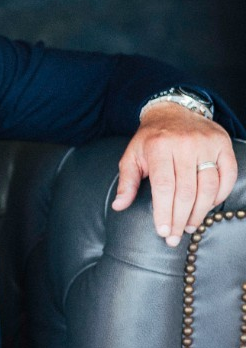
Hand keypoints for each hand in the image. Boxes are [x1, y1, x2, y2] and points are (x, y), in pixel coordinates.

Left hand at [111, 102, 236, 245]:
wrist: (173, 110)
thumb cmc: (150, 139)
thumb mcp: (131, 155)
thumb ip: (126, 181)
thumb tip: (119, 206)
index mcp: (158, 147)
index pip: (164, 187)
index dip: (164, 212)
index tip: (162, 231)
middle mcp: (184, 144)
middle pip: (186, 191)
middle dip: (180, 219)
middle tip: (174, 237)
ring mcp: (206, 143)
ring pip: (209, 187)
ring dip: (200, 212)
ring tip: (189, 226)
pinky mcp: (223, 144)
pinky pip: (227, 176)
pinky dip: (220, 196)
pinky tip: (207, 207)